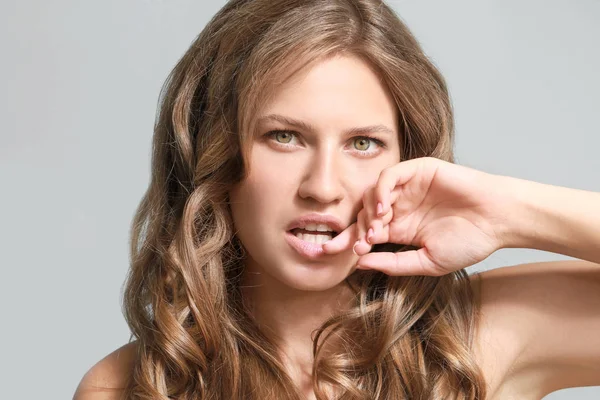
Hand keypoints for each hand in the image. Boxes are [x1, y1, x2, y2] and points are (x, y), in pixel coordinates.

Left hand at [323, 157, 506, 275]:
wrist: (498, 221)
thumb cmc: (469, 242)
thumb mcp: (427, 262)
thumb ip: (394, 264)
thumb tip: (360, 265)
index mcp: (400, 229)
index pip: (366, 233)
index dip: (347, 241)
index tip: (329, 252)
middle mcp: (400, 207)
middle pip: (364, 213)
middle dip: (356, 229)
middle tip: (361, 244)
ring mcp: (408, 188)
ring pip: (373, 194)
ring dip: (369, 212)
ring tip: (377, 229)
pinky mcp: (418, 170)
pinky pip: (389, 175)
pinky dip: (381, 189)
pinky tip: (384, 208)